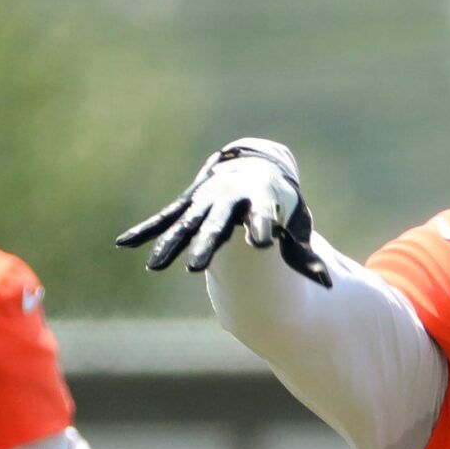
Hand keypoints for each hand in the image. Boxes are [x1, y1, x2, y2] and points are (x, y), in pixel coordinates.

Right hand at [116, 138, 331, 286]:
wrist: (254, 165)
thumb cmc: (280, 201)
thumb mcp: (296, 222)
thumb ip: (304, 254)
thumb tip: (326, 284)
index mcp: (257, 201)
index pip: (260, 216)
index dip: (261, 228)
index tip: (261, 243)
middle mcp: (226, 201)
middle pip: (214, 226)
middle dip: (205, 245)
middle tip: (196, 269)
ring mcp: (204, 203)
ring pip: (184, 226)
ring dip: (169, 246)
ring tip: (155, 268)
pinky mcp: (188, 205)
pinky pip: (165, 220)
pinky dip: (146, 232)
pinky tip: (123, 244)